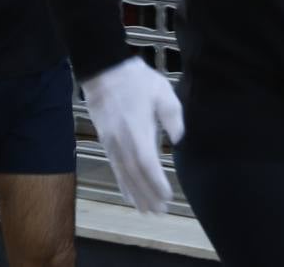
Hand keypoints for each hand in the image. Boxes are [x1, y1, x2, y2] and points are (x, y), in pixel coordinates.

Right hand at [81, 57, 183, 214]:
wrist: (104, 72)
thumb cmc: (137, 80)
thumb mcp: (163, 91)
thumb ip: (173, 116)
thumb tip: (178, 139)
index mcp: (137, 130)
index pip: (148, 164)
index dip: (157, 183)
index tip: (168, 197)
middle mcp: (122, 142)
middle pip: (135, 175)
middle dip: (148, 195)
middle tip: (160, 212)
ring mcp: (112, 143)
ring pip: (124, 175)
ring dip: (135, 194)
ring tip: (146, 211)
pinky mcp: (106, 142)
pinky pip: (115, 168)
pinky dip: (122, 184)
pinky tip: (128, 194)